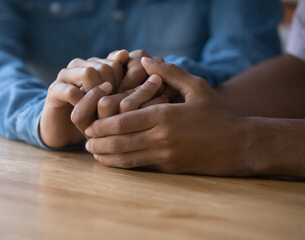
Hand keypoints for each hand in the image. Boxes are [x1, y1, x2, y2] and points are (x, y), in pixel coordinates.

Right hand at [39, 50, 127, 147]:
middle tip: (112, 110)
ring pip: (88, 73)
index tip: (122, 103)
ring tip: (101, 112)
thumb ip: (118, 79)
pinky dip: (84, 104)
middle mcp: (77, 65)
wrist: (64, 132)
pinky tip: (89, 117)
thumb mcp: (109, 99)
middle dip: (112, 91)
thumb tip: (124, 53)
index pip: (115, 64)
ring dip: (99, 96)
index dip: (122, 85)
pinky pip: (72, 92)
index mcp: (92, 64)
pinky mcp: (53, 90)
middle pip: (104, 67)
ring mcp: (64, 76)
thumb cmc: (92, 116)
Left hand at [85, 57, 250, 175]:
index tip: (90, 125)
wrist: (238, 145)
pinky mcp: (169, 167)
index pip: (123, 121)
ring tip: (93, 152)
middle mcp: (161, 137)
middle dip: (98, 142)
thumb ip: (170, 73)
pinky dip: (121, 166)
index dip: (102, 124)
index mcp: (164, 115)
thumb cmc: (217, 114)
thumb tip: (147, 60)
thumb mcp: (197, 88)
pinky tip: (111, 162)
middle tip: (85, 140)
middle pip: (119, 141)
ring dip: (105, 156)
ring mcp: (164, 155)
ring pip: (126, 158)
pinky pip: (139, 167)